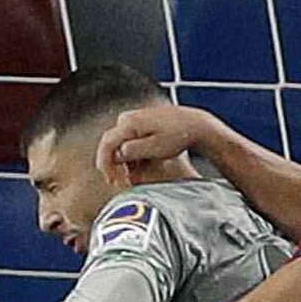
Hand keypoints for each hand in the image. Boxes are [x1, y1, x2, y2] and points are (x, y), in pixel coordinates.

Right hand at [97, 102, 225, 180]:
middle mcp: (128, 118)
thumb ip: (132, 151)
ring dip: (124, 162)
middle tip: (118, 182)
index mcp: (128, 123)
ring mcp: (134, 120)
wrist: (195, 124)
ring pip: (121, 144)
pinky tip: (139, 168)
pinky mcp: (142, 124)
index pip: (107, 144)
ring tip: (131, 178)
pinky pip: (130, 142)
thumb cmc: (178, 135)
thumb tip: (116, 155)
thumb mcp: (154, 149)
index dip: (105, 164)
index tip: (110, 179)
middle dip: (114, 165)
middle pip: (112, 145)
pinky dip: (132, 156)